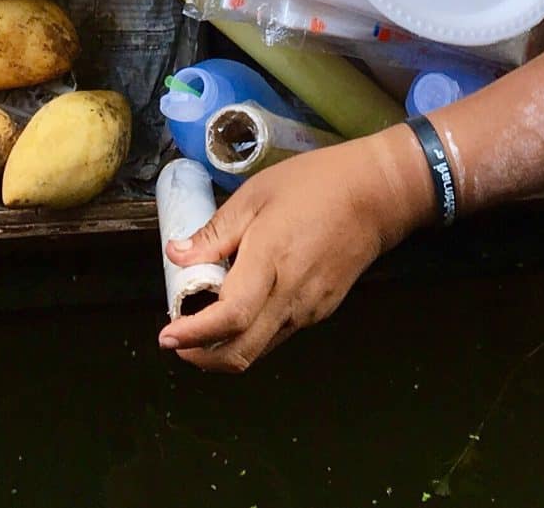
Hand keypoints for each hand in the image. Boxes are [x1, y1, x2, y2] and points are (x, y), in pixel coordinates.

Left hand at [158, 130, 433, 372]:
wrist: (376, 194)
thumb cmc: (314, 184)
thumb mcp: (256, 195)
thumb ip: (215, 232)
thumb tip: (176, 255)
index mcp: (271, 261)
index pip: (230, 318)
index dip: (194, 334)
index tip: (167, 335)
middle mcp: (292, 296)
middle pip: (242, 353)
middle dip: (202, 358)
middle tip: (175, 342)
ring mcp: (309, 309)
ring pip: (260, 349)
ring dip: (224, 348)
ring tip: (200, 324)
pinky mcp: (321, 311)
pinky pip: (278, 333)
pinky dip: (250, 333)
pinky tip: (239, 309)